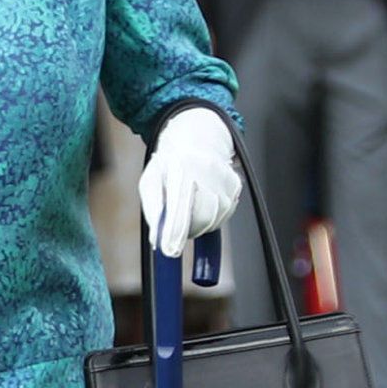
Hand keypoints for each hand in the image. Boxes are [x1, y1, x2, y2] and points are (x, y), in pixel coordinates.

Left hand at [136, 104, 242, 258]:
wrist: (198, 138)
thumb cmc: (169, 163)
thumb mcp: (150, 180)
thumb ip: (153, 209)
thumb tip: (157, 240)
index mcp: (181, 167)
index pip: (180, 204)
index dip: (175, 230)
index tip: (169, 249)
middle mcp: (206, 171)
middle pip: (201, 218)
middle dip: (186, 229)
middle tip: (175, 223)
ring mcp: (224, 179)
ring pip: (213, 220)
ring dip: (199, 222)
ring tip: (189, 203)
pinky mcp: (236, 186)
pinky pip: (224, 214)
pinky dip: (212, 215)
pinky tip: (203, 199)